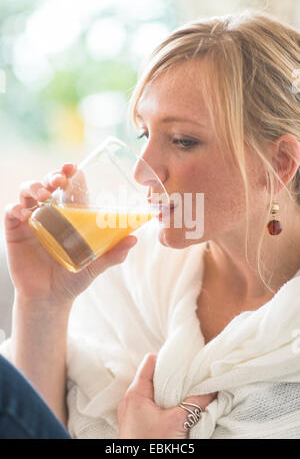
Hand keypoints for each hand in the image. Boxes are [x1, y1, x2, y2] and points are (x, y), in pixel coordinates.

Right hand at [4, 163, 137, 307]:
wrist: (50, 298)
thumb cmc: (73, 277)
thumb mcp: (95, 265)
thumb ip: (113, 254)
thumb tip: (134, 239)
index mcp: (69, 215)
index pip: (69, 188)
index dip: (70, 174)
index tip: (74, 167)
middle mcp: (49, 213)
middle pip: (47, 184)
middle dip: (52, 176)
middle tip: (59, 179)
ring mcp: (31, 221)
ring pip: (27, 192)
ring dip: (34, 188)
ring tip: (44, 196)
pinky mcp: (15, 232)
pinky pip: (10, 213)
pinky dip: (15, 209)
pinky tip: (24, 214)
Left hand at [117, 354, 216, 438]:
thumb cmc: (154, 444)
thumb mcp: (179, 422)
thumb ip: (196, 403)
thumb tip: (211, 390)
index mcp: (136, 393)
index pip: (150, 361)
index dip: (166, 358)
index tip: (182, 361)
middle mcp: (129, 399)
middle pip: (150, 376)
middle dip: (168, 376)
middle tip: (186, 378)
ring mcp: (129, 412)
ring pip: (148, 392)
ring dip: (164, 392)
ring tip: (181, 394)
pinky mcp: (133, 424)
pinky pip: (146, 405)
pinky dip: (159, 404)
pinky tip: (172, 410)